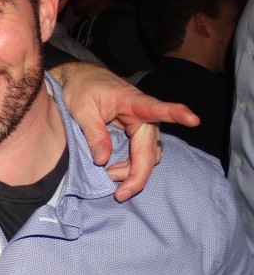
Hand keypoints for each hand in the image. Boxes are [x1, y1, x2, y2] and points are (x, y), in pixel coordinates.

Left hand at [52, 62, 198, 201]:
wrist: (81, 80)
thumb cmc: (83, 89)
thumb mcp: (82, 110)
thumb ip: (94, 134)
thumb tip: (102, 160)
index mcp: (132, 102)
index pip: (156, 108)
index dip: (175, 114)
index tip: (193, 119)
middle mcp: (144, 117)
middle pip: (149, 150)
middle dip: (137, 174)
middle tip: (120, 194)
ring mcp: (143, 127)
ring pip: (147, 157)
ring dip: (132, 172)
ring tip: (108, 176)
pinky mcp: (137, 135)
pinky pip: (141, 156)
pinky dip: (129, 168)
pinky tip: (113, 173)